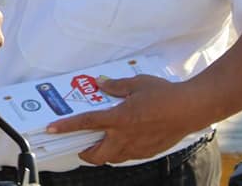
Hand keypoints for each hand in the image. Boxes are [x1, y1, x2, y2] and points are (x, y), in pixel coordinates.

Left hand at [44, 75, 201, 164]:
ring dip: (101, 153)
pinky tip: (122, 140)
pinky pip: (127, 156)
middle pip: (96, 155)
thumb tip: (101, 85)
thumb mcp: (137, 84)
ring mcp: (136, 148)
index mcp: (118, 119)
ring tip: (99, 142)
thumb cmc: (164, 94)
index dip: (65, 127)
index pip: (85, 123)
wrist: (190, 109)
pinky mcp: (147, 152)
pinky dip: (119, 152)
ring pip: (111, 158)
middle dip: (84, 153)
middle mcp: (124, 137)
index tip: (51, 130)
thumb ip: (116, 86)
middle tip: (79, 144)